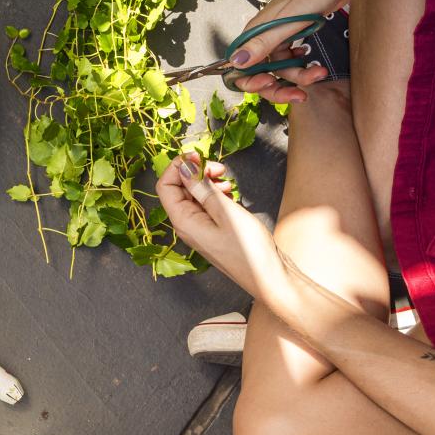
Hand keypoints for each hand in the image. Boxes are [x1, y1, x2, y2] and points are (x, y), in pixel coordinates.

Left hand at [156, 154, 284, 299]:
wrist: (269, 278)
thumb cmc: (250, 250)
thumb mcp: (227, 213)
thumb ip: (203, 189)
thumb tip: (183, 169)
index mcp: (183, 222)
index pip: (165, 186)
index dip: (178, 167)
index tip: (197, 156)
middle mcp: (187, 225)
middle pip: (179, 188)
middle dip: (196, 172)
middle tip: (218, 167)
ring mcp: (200, 228)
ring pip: (195, 195)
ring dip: (208, 182)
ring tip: (227, 182)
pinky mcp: (213, 230)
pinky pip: (206, 206)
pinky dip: (216, 195)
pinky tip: (230, 194)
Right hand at [229, 0, 369, 103]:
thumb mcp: (288, 20)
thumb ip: (262, 43)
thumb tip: (237, 62)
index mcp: (255, 31)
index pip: (241, 65)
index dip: (251, 81)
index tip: (267, 86)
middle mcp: (263, 35)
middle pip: (261, 72)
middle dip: (279, 86)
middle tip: (298, 95)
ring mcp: (279, 35)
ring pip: (281, 68)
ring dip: (299, 76)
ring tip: (318, 73)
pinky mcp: (293, 34)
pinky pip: (291, 59)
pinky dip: (302, 65)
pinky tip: (311, 60)